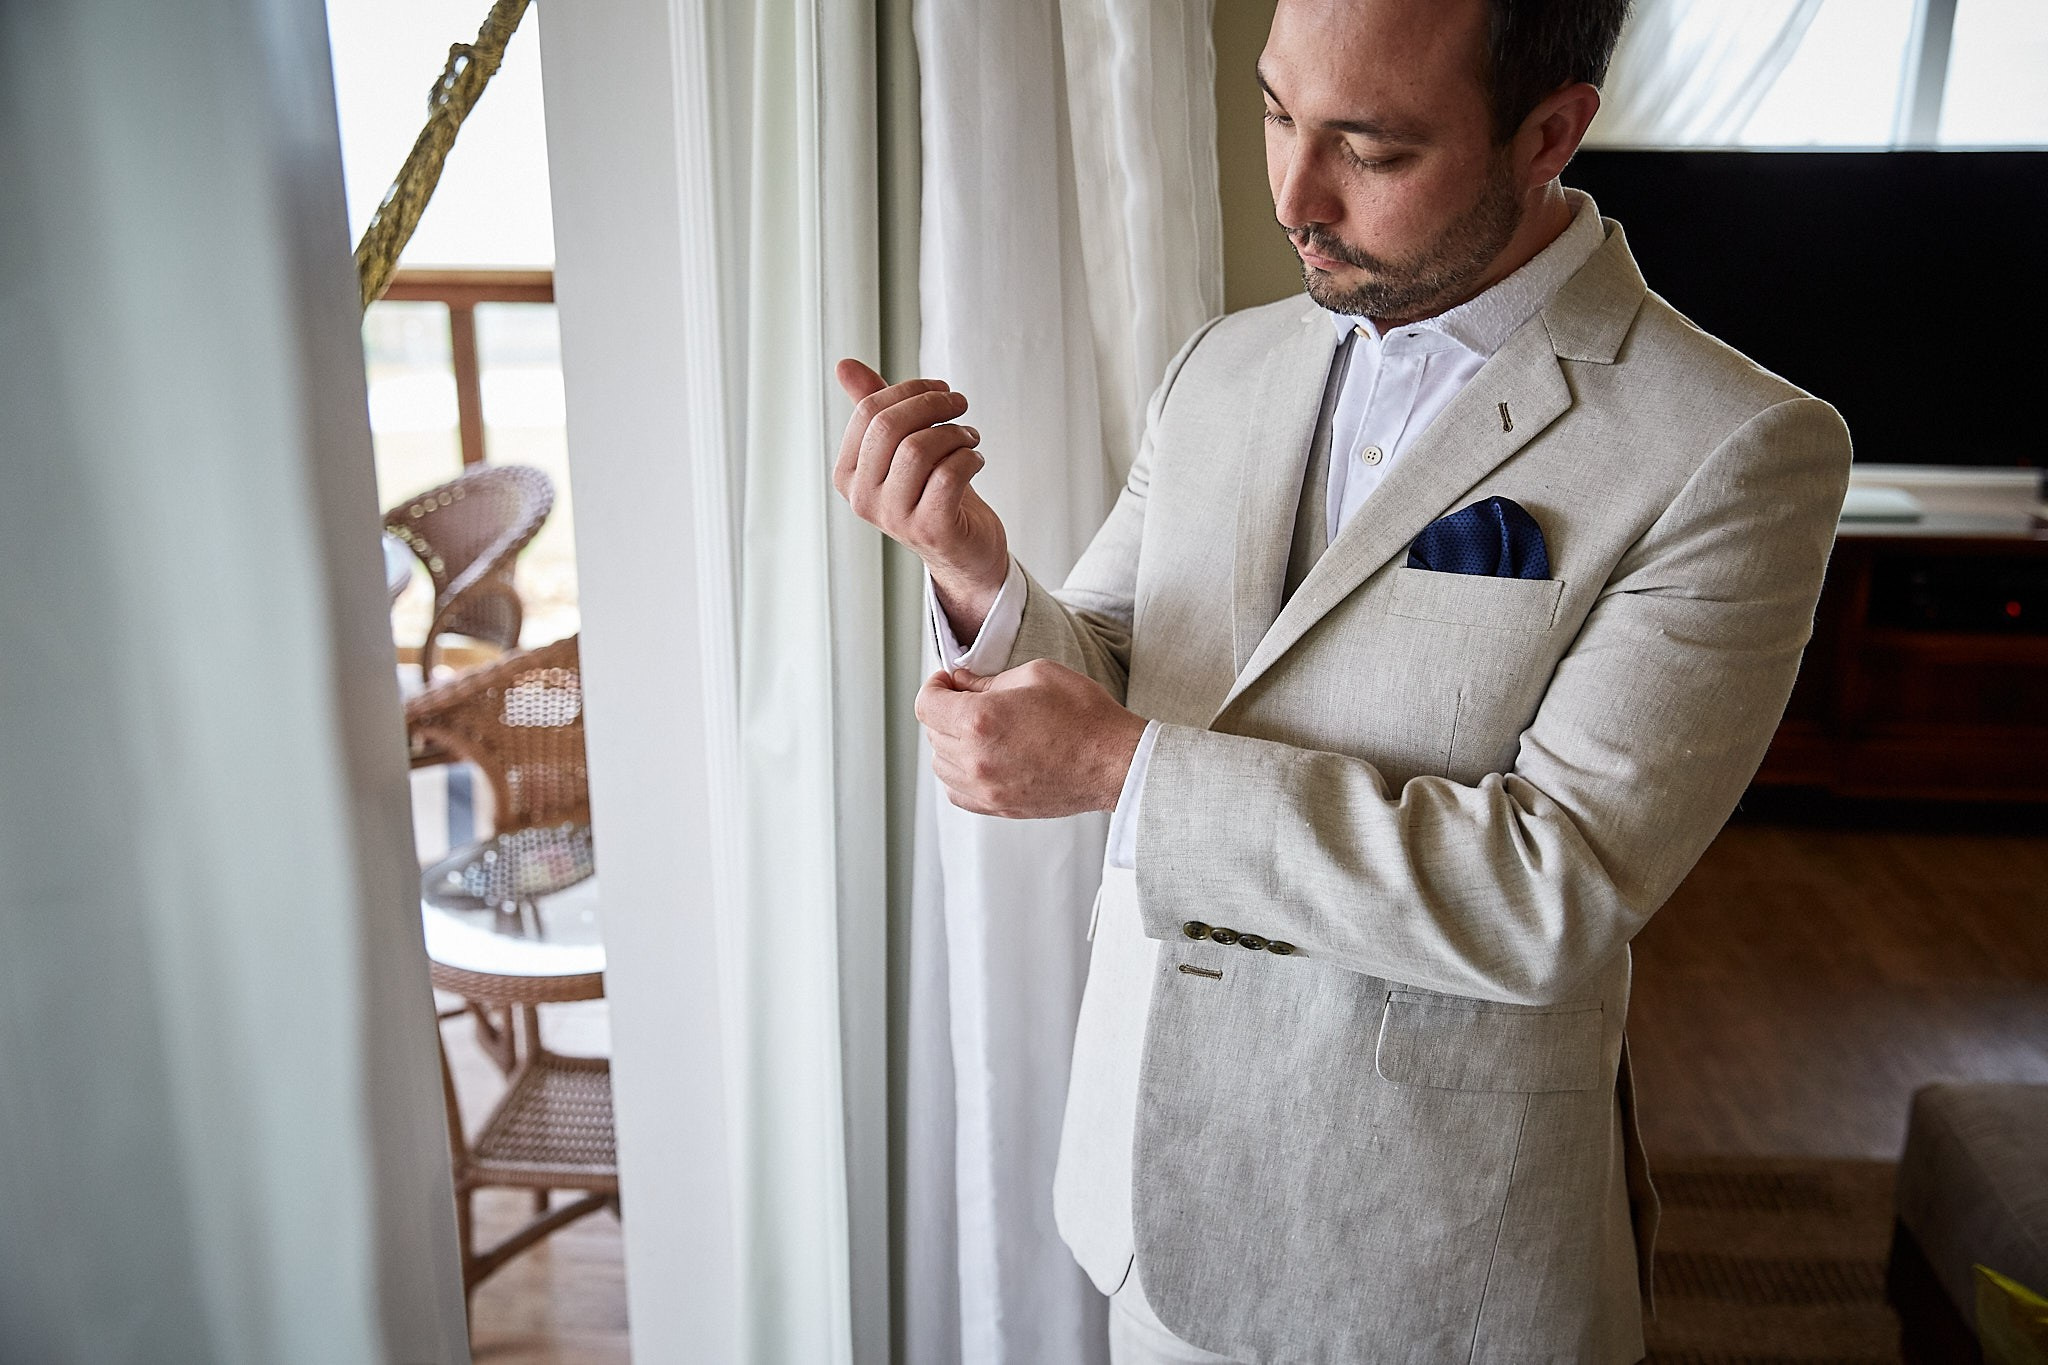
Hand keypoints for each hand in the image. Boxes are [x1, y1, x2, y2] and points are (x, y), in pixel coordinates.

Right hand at [833, 358, 1009, 636]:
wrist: (964, 551)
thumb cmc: (933, 492)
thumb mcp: (901, 448)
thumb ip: (875, 409)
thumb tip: (844, 365)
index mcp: (847, 475)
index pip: (868, 412)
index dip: (910, 390)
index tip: (940, 390)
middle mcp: (862, 499)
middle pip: (890, 426)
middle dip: (933, 404)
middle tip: (960, 404)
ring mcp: (894, 518)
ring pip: (920, 448)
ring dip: (955, 432)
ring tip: (970, 437)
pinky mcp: (930, 530)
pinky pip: (949, 475)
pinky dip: (970, 458)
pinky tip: (976, 460)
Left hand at [915, 660, 1148, 818]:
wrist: (1116, 762)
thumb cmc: (1084, 715)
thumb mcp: (1036, 674)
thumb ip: (988, 680)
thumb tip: (962, 683)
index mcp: (980, 721)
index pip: (926, 705)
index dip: (934, 686)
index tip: (947, 682)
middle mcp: (975, 759)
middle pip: (932, 733)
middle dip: (944, 710)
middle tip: (968, 699)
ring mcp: (986, 788)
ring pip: (940, 765)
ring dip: (949, 743)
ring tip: (977, 729)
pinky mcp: (999, 807)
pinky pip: (957, 792)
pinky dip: (958, 774)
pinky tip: (979, 758)